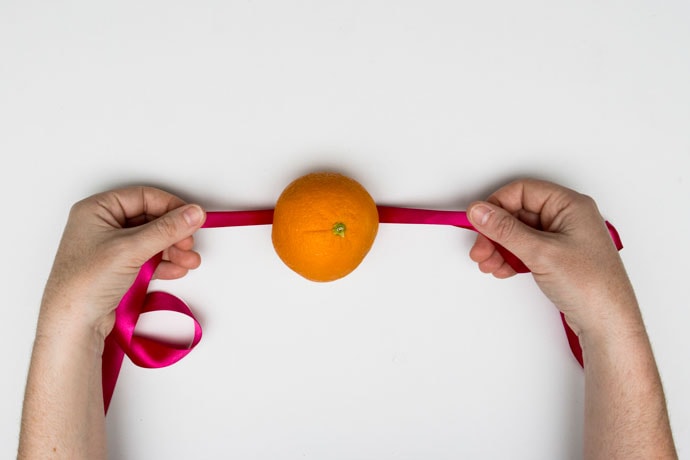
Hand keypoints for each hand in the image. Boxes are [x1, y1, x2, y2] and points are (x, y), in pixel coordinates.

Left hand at [38, 186, 205, 340]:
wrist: (72, 325)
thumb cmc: (85, 283)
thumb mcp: (131, 249)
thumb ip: (167, 229)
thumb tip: (193, 213)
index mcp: (97, 210)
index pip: (143, 197)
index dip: (170, 207)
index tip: (192, 218)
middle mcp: (103, 225)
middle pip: (151, 219)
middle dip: (174, 233)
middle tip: (188, 244)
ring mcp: (111, 248)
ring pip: (152, 240)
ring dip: (174, 250)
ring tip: (188, 261)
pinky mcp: (118, 268)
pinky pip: (148, 258)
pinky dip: (165, 263)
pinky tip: (176, 270)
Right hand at [466, 179, 640, 337]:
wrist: (608, 324)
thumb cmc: (592, 286)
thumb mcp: (541, 252)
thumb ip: (506, 230)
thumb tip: (480, 211)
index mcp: (569, 205)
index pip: (522, 191)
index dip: (497, 205)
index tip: (478, 222)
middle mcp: (566, 218)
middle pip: (517, 213)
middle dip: (495, 232)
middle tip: (481, 250)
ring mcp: (562, 238)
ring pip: (518, 233)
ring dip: (499, 247)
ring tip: (489, 263)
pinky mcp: (557, 257)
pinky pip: (525, 249)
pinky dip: (510, 258)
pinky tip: (503, 269)